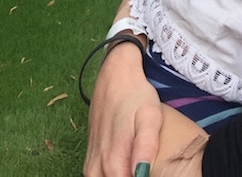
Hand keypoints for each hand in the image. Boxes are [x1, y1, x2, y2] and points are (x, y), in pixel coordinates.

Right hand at [84, 42, 161, 176]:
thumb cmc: (137, 95)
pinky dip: (110, 175)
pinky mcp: (90, 156)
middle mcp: (98, 165)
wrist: (115, 75)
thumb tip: (141, 174)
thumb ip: (146, 146)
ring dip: (119, 176)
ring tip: (136, 167)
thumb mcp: (150, 116)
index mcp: (114, 159)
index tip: (149, 171)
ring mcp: (91, 162)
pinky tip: (126, 167)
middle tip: (145, 167)